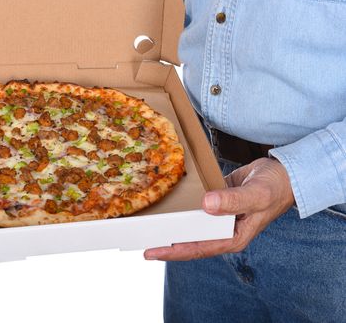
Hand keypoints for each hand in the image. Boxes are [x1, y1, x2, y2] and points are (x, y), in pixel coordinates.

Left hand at [144, 157, 294, 260]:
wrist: (284, 173)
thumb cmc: (275, 187)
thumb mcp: (256, 195)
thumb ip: (233, 201)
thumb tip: (206, 205)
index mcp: (233, 237)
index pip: (198, 249)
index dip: (174, 251)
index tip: (152, 251)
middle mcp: (223, 231)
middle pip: (189, 241)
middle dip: (166, 242)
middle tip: (140, 240)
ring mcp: (218, 218)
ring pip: (190, 226)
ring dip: (171, 226)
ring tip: (147, 226)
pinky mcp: (216, 203)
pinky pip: (195, 209)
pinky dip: (181, 209)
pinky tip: (166, 206)